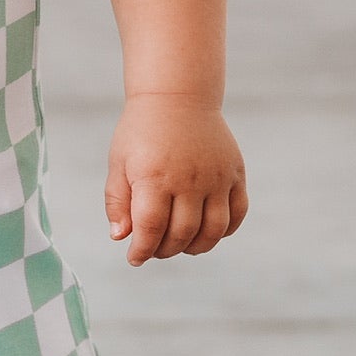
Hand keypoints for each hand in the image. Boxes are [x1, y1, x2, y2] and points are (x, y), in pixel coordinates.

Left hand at [105, 94, 247, 264]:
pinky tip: (206, 231)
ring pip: (214, 230)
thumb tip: (121, 237)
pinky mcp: (235, 173)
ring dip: (196, 247)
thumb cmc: (141, 133)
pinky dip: (224, 231)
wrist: (177, 97)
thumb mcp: (119, 163)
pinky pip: (237, 213)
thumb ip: (117, 202)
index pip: (151, 228)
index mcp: (154, 177)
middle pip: (182, 233)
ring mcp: (216, 177)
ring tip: (180, 244)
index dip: (142, 250)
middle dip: (165, 250)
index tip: (135, 258)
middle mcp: (189, 179)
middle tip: (154, 249)